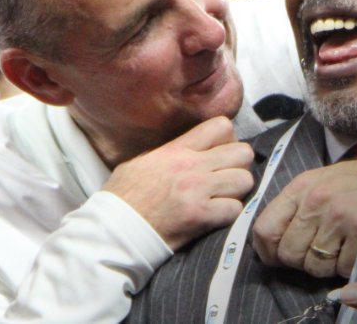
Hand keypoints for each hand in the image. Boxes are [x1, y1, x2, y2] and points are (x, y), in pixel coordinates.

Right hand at [102, 116, 253, 249]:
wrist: (112, 229)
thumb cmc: (122, 197)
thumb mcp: (142, 162)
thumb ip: (171, 153)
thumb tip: (190, 149)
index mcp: (177, 150)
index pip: (221, 126)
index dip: (228, 139)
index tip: (221, 153)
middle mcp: (191, 166)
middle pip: (242, 152)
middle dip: (239, 166)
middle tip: (227, 178)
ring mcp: (197, 190)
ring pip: (244, 180)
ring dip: (237, 191)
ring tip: (224, 198)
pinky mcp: (200, 216)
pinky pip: (235, 209)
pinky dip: (229, 215)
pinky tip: (216, 217)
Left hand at [252, 147, 356, 277]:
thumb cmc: (352, 182)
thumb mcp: (316, 184)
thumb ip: (292, 210)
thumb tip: (268, 246)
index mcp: (300, 189)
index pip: (264, 230)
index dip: (267, 252)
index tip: (277, 257)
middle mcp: (317, 202)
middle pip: (289, 254)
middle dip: (300, 261)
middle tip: (317, 252)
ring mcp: (341, 218)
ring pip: (315, 266)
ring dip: (325, 266)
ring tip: (339, 249)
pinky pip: (342, 269)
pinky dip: (348, 267)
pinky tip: (356, 248)